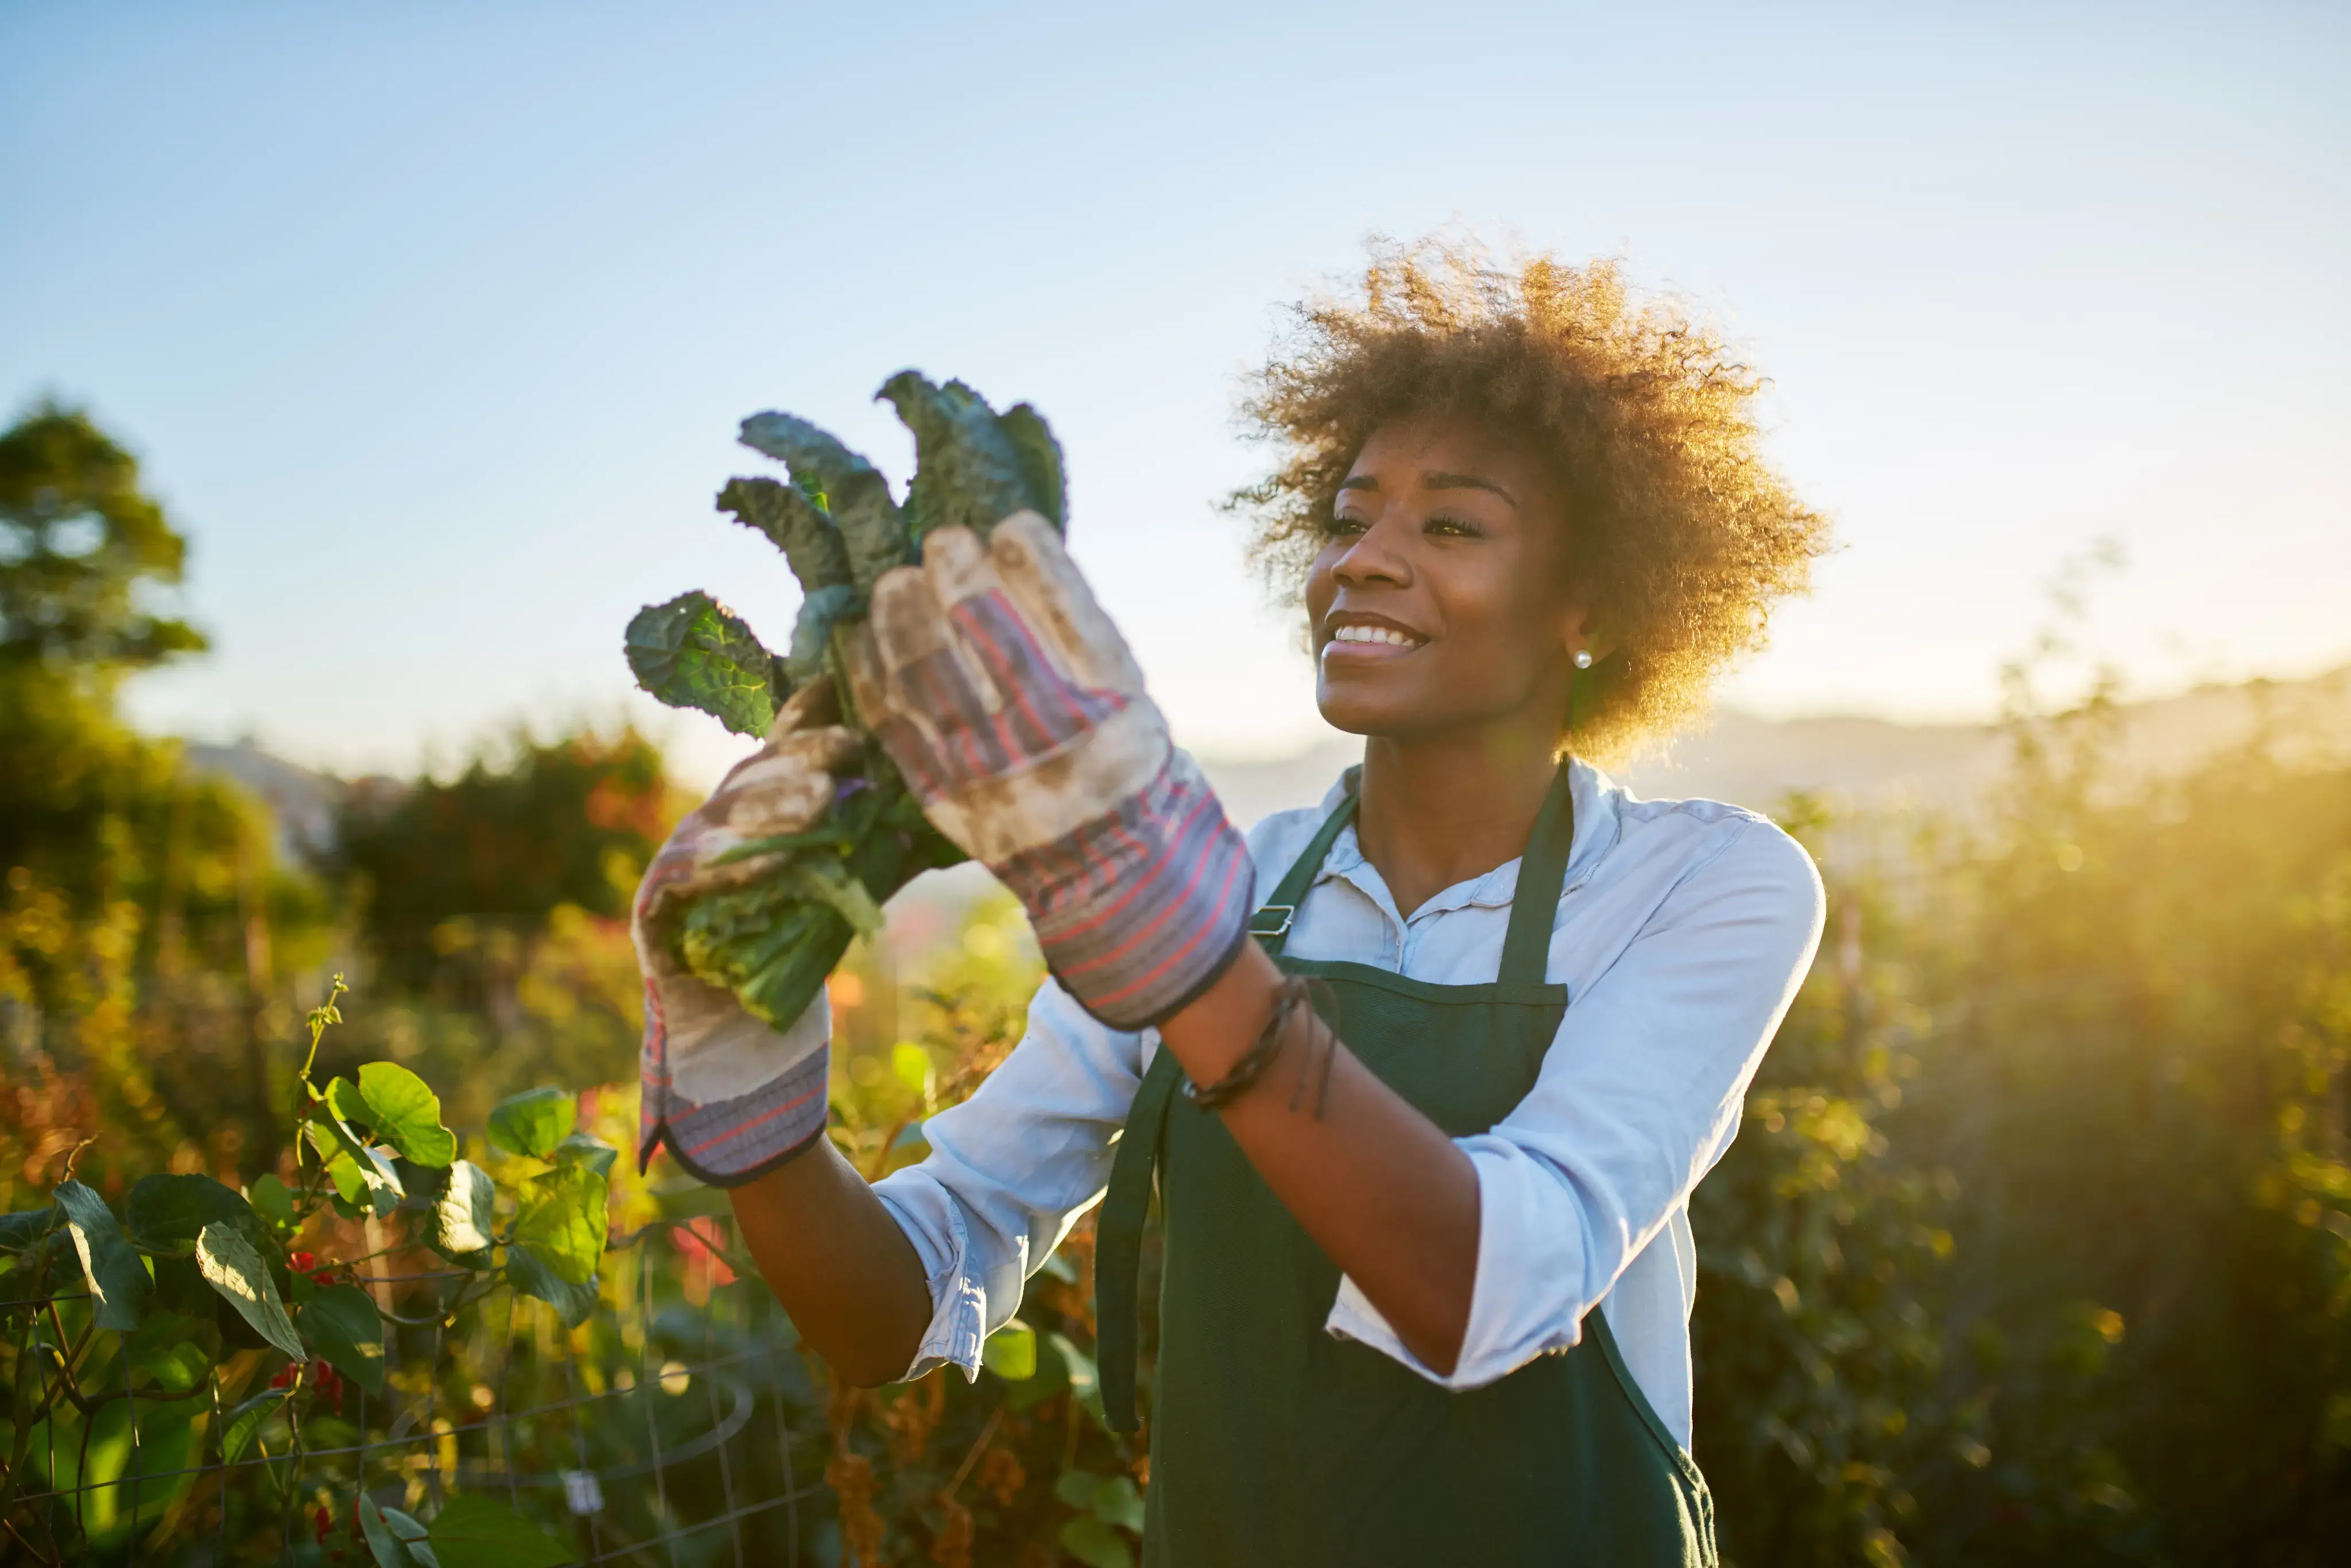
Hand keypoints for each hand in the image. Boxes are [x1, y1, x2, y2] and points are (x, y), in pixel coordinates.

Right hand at [634, 678, 862, 1182]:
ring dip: (777, 807)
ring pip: (725, 819)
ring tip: (823, 800)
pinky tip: (777, 859)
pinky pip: (693, 878)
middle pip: (754, 776)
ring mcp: (677, 864)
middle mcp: (708, 826)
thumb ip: (865, 845)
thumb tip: (927, 808)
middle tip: (852, 747)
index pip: (777, 748)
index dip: (804, 714)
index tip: (839, 680)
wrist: (741, 1042)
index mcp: (750, 812)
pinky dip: (737, 868)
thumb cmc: (792, 959)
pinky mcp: (657, 909)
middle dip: (802, 757)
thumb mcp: (838, 888)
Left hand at [845, 513, 1253, 1029]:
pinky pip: (891, 722)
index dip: (1029, 556)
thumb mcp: (1127, 694)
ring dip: (902, 613)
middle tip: (942, 538)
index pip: (1064, 611)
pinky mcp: (941, 795)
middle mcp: (1049, 737)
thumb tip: (1010, 539)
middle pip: (987, 634)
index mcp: (1109, 706)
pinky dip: (869, 671)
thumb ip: (1077, 630)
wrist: (1109, 870)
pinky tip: (861, 630)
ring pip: (928, 673)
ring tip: (895, 578)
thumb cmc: (1118, 760)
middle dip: (957, 572)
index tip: (1009, 522)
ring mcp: (988, 769)